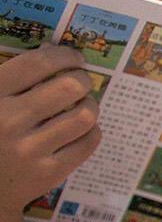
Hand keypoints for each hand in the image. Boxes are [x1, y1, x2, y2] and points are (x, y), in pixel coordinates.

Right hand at [0, 46, 99, 212]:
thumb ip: (11, 75)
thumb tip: (50, 49)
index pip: (38, 63)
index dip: (63, 55)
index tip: (73, 57)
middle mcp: (9, 121)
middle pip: (69, 86)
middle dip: (82, 78)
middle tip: (80, 80)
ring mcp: (30, 150)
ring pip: (84, 115)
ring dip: (90, 104)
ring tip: (83, 103)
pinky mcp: (49, 173)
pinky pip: (88, 142)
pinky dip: (92, 130)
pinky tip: (82, 127)